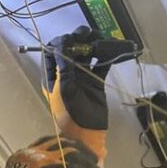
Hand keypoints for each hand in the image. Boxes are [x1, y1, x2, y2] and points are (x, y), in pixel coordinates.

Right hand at [0, 136, 101, 167]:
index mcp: (22, 155)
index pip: (49, 141)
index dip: (67, 145)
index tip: (79, 151)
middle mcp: (31, 153)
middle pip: (63, 144)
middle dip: (82, 152)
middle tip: (94, 160)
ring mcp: (40, 160)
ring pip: (72, 156)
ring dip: (88, 166)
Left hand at [43, 26, 134, 161]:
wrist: (86, 133)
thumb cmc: (69, 112)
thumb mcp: (63, 88)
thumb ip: (63, 66)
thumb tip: (62, 44)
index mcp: (52, 74)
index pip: (52, 50)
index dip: (61, 42)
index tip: (72, 39)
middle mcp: (66, 72)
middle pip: (71, 49)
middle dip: (80, 39)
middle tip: (90, 34)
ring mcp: (82, 76)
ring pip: (87, 54)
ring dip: (94, 45)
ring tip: (102, 40)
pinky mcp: (96, 81)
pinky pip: (101, 64)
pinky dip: (108, 56)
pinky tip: (114, 49)